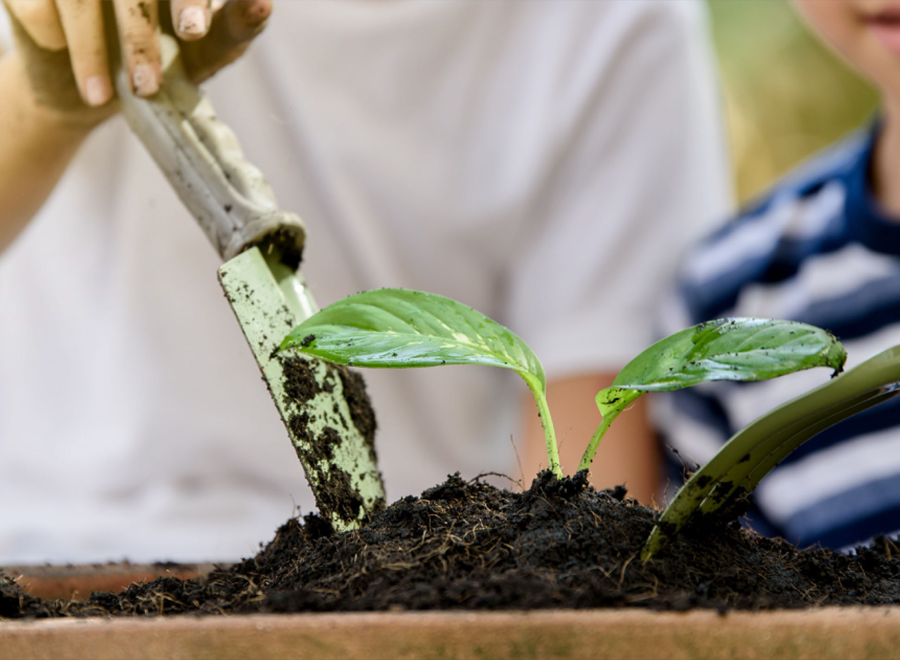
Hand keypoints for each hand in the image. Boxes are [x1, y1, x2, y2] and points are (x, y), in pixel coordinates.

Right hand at [4, 0, 271, 124]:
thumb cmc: (168, 63)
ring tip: (104, 98)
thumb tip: (263, 0)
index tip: (192, 32)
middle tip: (148, 82)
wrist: (96, 93)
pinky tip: (78, 80)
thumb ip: (235, 24)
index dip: (184, 0)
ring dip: (92, 49)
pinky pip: (38, 6)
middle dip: (136, 33)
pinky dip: (54, 41)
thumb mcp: (207, 49)